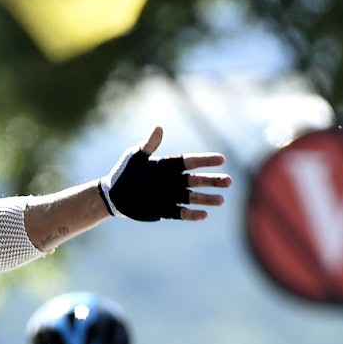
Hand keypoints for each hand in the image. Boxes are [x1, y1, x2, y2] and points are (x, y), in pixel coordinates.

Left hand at [99, 126, 231, 221]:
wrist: (113, 195)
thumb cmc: (124, 172)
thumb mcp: (134, 157)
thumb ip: (148, 145)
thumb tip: (158, 128)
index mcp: (169, 166)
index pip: (191, 162)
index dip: (206, 161)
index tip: (221, 159)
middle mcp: (173, 181)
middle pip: (197, 180)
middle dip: (213, 181)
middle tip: (229, 181)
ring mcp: (171, 196)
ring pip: (193, 197)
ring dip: (207, 199)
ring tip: (221, 200)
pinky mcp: (165, 210)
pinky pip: (182, 213)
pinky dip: (192, 214)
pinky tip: (204, 215)